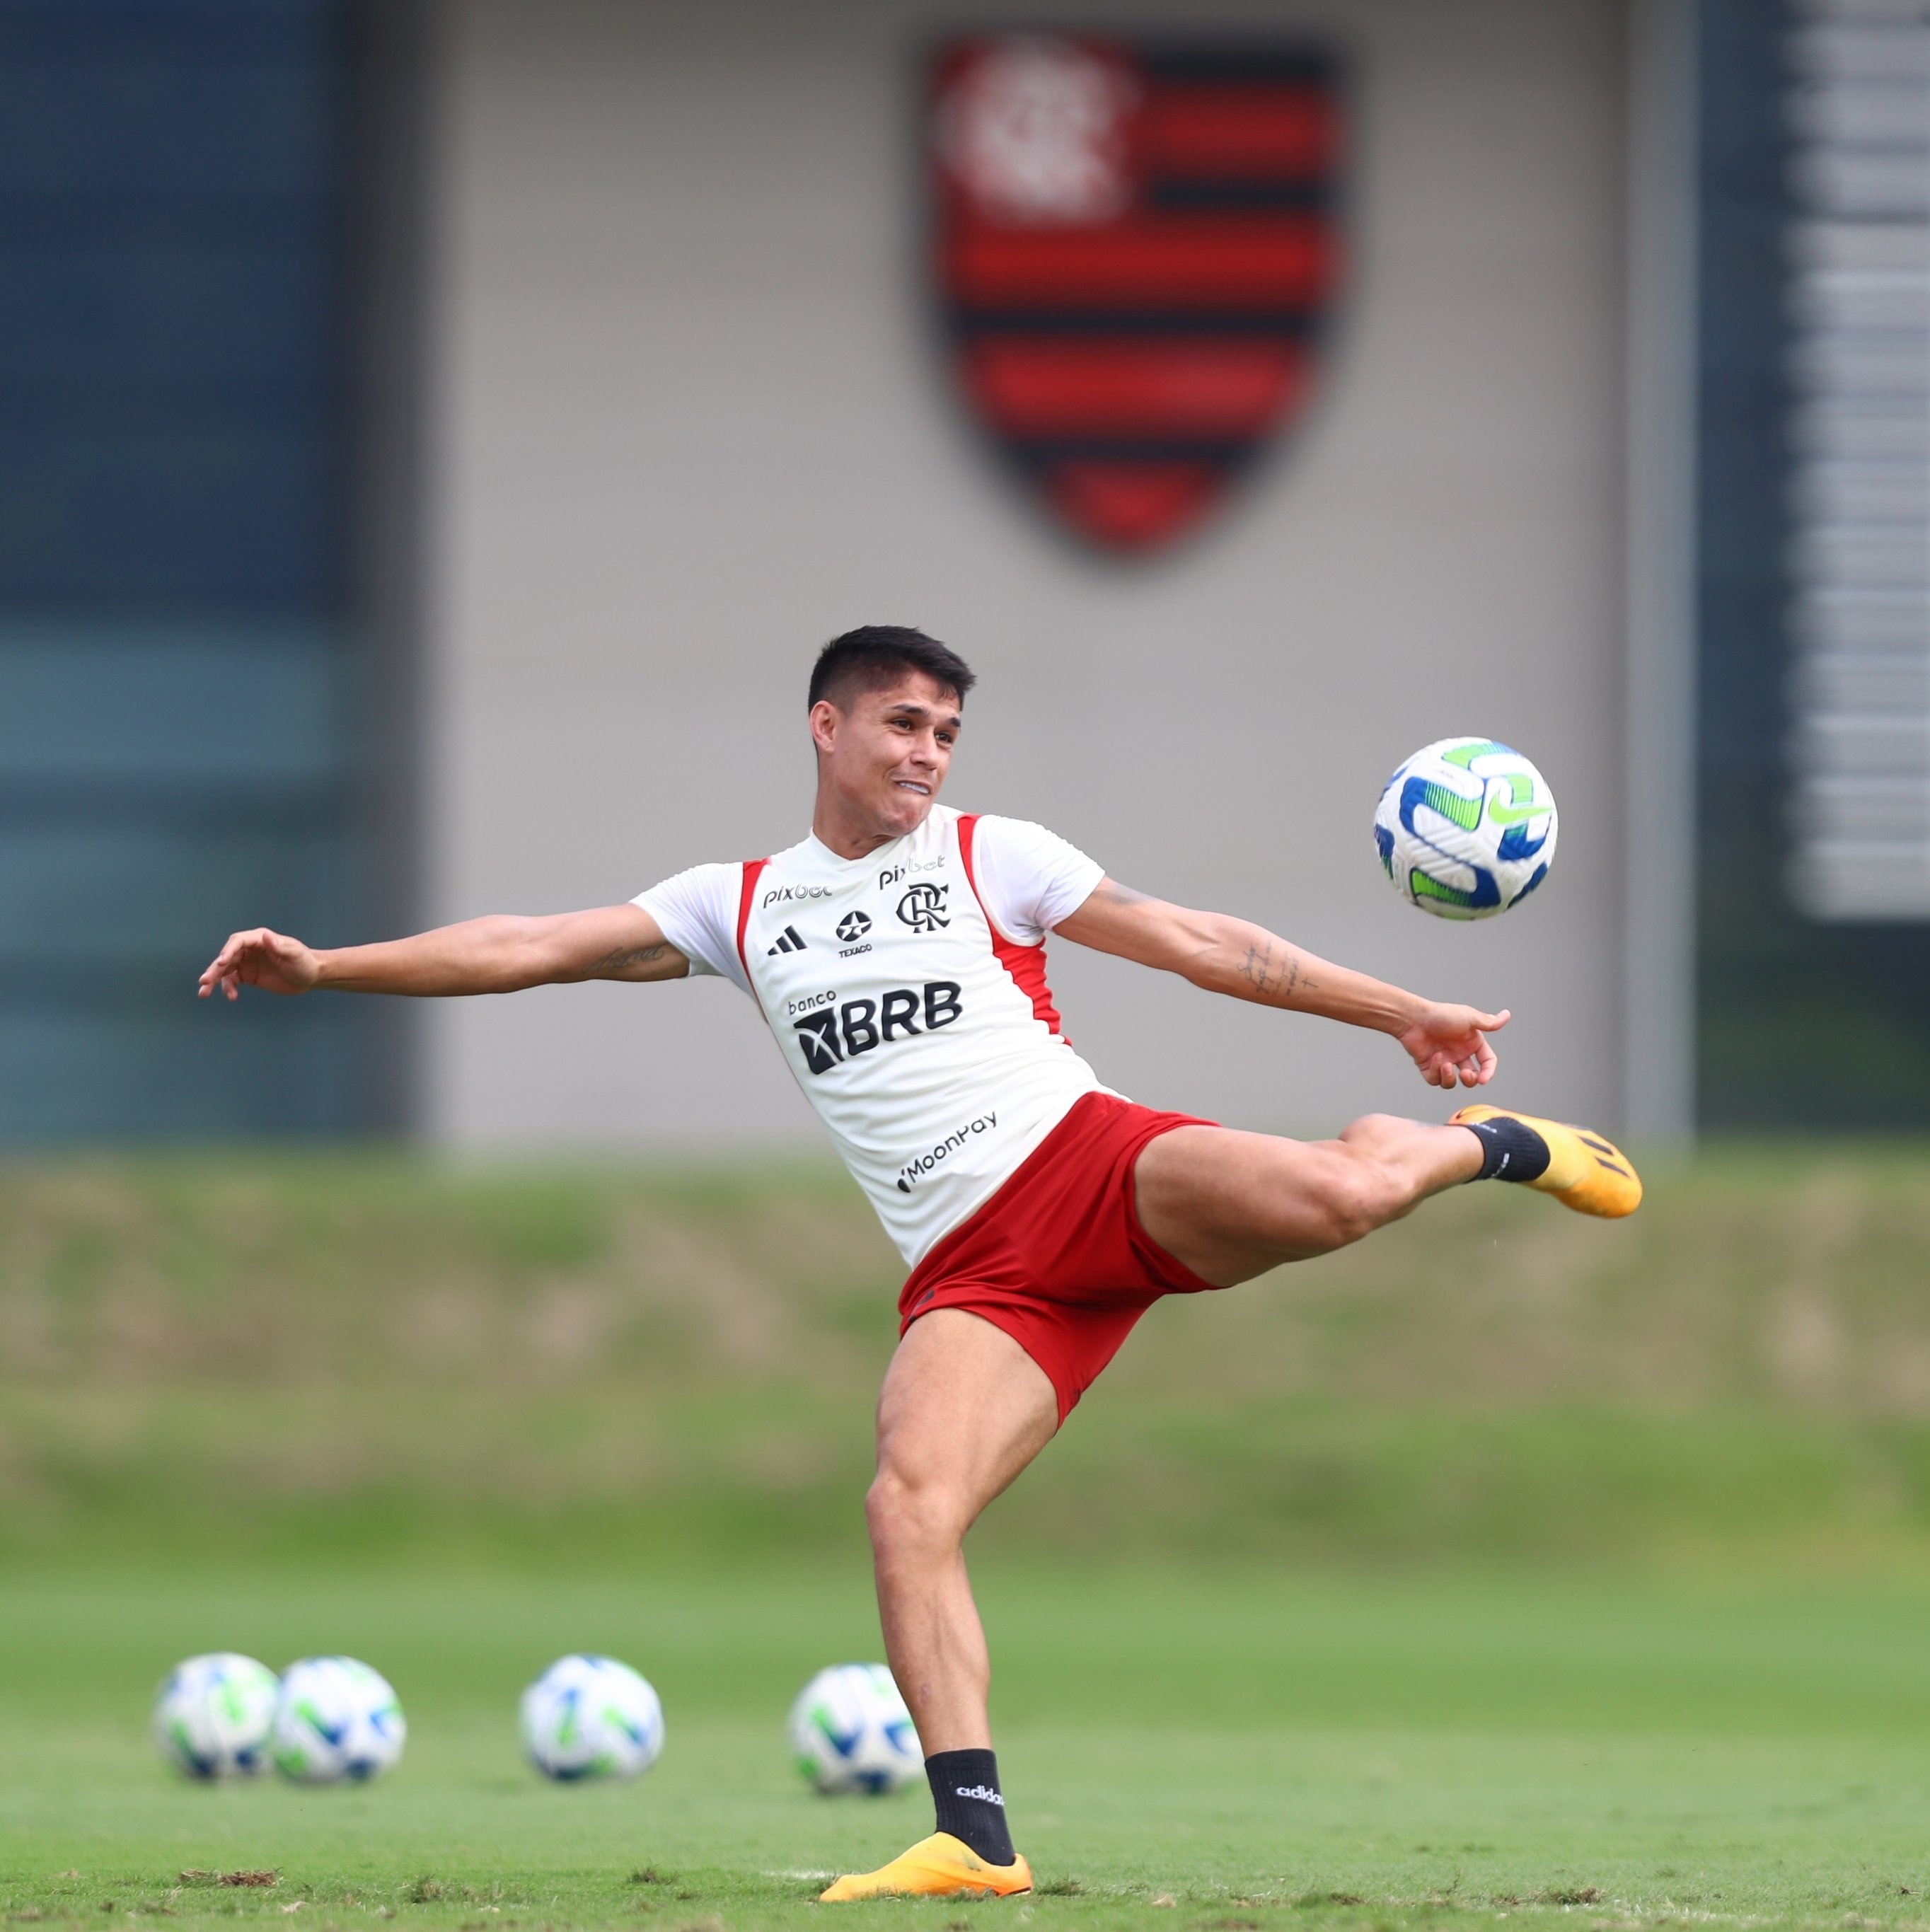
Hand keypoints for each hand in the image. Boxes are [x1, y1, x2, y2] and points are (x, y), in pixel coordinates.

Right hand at [198, 928, 320, 1000]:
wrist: (311, 976)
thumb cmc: (305, 962)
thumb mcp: (294, 954)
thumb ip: (280, 946)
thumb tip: (266, 936)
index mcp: (260, 939)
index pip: (238, 941)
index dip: (228, 951)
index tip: (222, 963)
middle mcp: (250, 949)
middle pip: (227, 957)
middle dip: (215, 969)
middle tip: (204, 980)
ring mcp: (247, 962)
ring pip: (225, 970)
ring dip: (214, 981)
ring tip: (204, 993)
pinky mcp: (248, 975)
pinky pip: (232, 981)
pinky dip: (228, 988)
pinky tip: (231, 996)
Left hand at [1396, 1002, 1508, 1088]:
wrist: (1413, 1019)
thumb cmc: (1440, 1015)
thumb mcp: (1469, 1018)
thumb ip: (1488, 1022)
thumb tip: (1507, 1015)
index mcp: (1472, 1042)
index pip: (1487, 1062)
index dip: (1488, 1072)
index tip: (1484, 1079)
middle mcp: (1459, 1053)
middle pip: (1471, 1076)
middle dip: (1470, 1080)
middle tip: (1465, 1074)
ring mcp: (1444, 1060)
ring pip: (1453, 1082)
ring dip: (1450, 1077)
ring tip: (1444, 1064)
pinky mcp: (1429, 1066)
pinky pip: (1435, 1080)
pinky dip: (1436, 1073)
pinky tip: (1433, 1058)